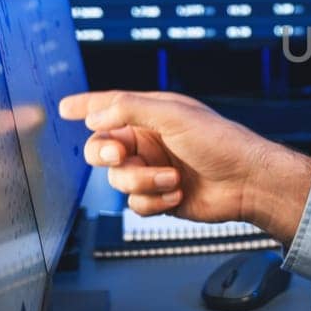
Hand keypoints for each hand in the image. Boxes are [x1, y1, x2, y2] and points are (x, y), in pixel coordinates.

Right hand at [57, 90, 310, 243]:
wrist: (247, 183)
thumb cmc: (220, 142)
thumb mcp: (174, 115)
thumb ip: (130, 109)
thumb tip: (93, 117)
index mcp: (152, 115)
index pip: (110, 106)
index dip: (86, 107)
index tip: (64, 108)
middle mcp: (149, 141)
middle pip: (101, 148)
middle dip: (107, 154)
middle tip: (119, 155)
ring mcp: (152, 170)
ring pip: (117, 180)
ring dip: (143, 181)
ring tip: (173, 179)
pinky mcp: (159, 197)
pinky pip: (135, 204)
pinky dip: (154, 201)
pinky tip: (178, 194)